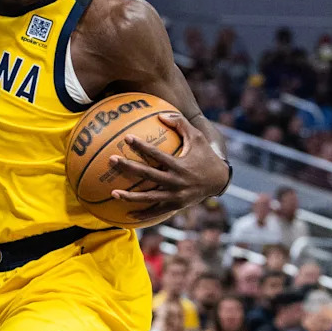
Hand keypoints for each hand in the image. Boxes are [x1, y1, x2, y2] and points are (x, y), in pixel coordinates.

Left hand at [107, 112, 229, 220]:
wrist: (219, 181)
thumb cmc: (205, 156)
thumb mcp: (197, 137)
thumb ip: (180, 123)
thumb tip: (160, 114)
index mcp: (180, 165)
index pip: (157, 154)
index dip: (142, 146)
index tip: (127, 137)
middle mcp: (177, 182)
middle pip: (148, 175)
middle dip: (128, 167)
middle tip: (112, 160)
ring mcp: (175, 196)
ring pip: (149, 198)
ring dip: (130, 196)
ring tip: (113, 193)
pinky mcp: (175, 206)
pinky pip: (156, 211)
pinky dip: (143, 214)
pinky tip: (127, 215)